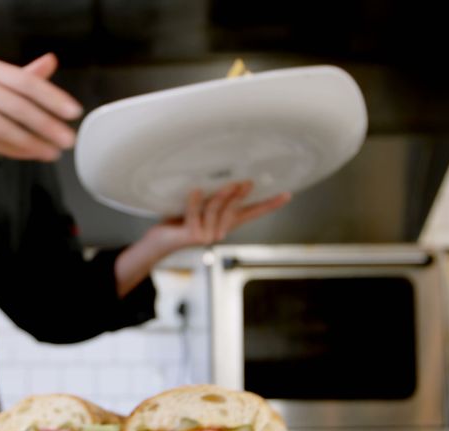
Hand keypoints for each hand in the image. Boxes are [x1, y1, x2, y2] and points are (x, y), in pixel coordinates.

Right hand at [0, 53, 80, 160]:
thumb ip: (19, 74)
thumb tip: (50, 63)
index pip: (26, 82)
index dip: (52, 97)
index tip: (73, 111)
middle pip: (18, 107)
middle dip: (47, 125)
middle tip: (67, 138)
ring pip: (4, 128)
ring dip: (32, 143)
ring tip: (52, 152)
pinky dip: (12, 150)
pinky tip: (29, 154)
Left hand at [145, 181, 289, 252]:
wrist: (161, 240)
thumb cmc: (181, 218)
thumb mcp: (201, 203)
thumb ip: (214, 194)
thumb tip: (227, 172)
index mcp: (227, 221)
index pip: (253, 212)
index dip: (270, 204)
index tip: (287, 195)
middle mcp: (220, 230)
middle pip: (235, 209)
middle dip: (241, 195)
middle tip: (247, 182)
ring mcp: (207, 234)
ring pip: (216, 210)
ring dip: (221, 196)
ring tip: (226, 183)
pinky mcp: (192, 235)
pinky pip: (194, 212)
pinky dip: (194, 200)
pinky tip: (195, 189)